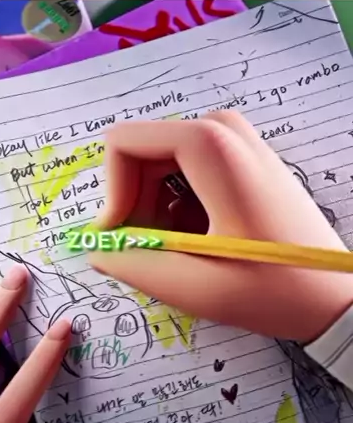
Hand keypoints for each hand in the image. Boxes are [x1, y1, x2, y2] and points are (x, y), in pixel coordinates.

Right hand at [89, 111, 352, 341]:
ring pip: (159, 165)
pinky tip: (202, 243)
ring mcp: (235, 139)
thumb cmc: (275, 289)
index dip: (112, 195)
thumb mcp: (195, 286)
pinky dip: (178, 209)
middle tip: (151, 252)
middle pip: (140, 154)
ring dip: (155, 211)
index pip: (123, 144)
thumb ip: (132, 264)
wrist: (335, 294)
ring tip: (183, 253)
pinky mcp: (241, 156)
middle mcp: (222, 127)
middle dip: (134, 205)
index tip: (124, 239)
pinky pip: (185, 172)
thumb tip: (95, 248)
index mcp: (211, 144)